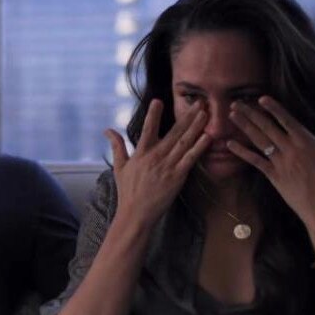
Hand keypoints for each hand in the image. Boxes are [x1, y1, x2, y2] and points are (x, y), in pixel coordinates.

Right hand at [105, 99, 210, 227]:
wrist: (135, 214)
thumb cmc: (127, 192)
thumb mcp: (119, 167)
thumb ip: (117, 146)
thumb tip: (107, 129)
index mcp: (141, 153)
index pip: (147, 129)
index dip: (153, 114)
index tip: (158, 100)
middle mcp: (155, 157)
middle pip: (174, 132)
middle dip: (187, 116)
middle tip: (199, 102)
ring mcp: (167, 167)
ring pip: (184, 142)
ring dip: (196, 126)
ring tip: (206, 113)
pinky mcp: (177, 177)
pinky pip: (190, 159)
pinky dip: (199, 147)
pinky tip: (207, 136)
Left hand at [227, 96, 314, 232]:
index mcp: (307, 143)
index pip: (287, 121)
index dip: (274, 108)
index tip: (261, 98)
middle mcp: (291, 150)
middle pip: (267, 127)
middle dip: (251, 113)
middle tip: (235, 102)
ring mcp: (280, 163)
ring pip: (259, 140)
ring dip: (244, 127)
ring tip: (231, 115)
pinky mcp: (273, 176)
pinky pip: (255, 161)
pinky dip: (242, 152)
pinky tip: (229, 144)